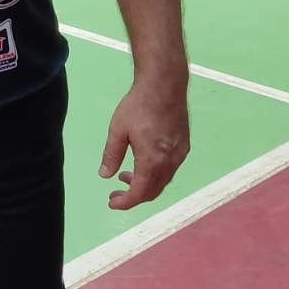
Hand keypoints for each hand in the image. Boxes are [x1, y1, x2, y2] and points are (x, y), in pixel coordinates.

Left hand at [99, 75, 189, 210]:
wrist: (164, 86)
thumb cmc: (138, 105)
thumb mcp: (117, 129)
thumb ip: (111, 155)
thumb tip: (105, 175)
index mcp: (152, 161)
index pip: (139, 193)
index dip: (125, 202)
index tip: (112, 203)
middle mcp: (169, 162)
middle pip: (153, 191)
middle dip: (134, 196)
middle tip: (116, 193)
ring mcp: (179, 155)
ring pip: (163, 181)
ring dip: (145, 184)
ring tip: (125, 176)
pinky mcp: (184, 146)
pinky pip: (170, 169)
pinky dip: (156, 174)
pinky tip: (143, 163)